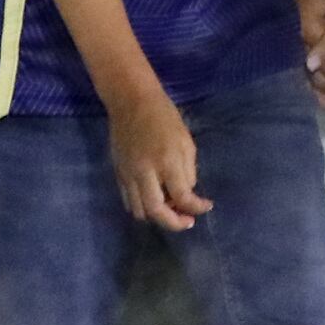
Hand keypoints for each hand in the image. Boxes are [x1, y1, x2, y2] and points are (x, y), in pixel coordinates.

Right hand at [109, 91, 209, 229]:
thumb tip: (186, 193)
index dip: (197, 207)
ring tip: (172, 210)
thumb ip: (188, 171)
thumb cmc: (164, 118)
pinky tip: (156, 201)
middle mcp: (144, 173)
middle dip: (174, 222)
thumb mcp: (186, 141)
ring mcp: (128, 175)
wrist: (131, 103)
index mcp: (167, 161)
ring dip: (157, 216)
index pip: (183, 196)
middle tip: (188, 220)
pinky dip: (143, 207)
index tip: (207, 206)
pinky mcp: (118, 174)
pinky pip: (129, 201)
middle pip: (156, 212)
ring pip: (139, 211)